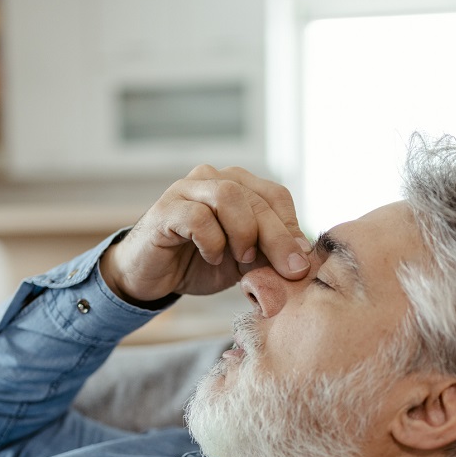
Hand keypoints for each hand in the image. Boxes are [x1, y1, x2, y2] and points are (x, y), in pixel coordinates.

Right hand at [99, 165, 311, 302]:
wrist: (153, 278)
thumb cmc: (200, 264)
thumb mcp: (244, 262)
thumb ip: (269, 254)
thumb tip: (303, 259)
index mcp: (237, 186)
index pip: (275, 196)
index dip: (292, 227)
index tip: (300, 260)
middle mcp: (212, 178)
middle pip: (257, 198)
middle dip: (278, 238)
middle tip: (289, 270)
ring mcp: (186, 189)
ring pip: (229, 197)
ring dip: (244, 233)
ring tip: (241, 258)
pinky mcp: (165, 209)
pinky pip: (198, 217)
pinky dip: (212, 242)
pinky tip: (211, 257)